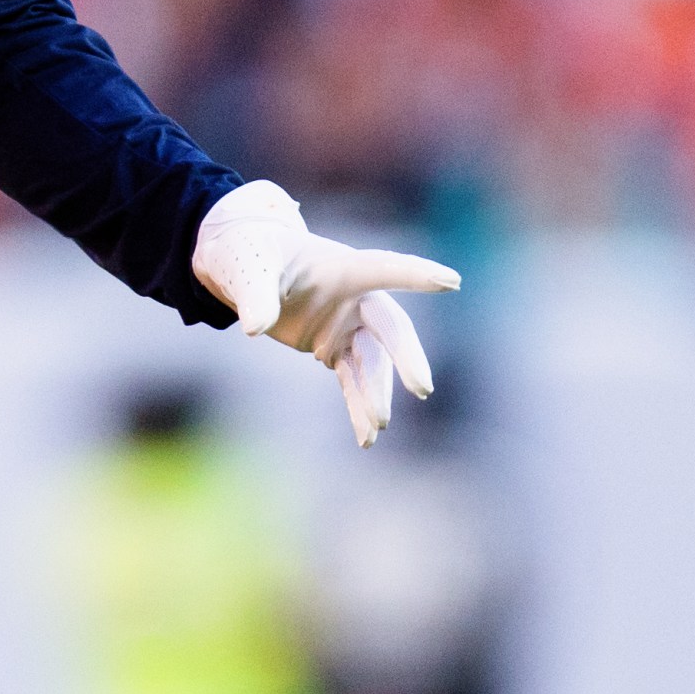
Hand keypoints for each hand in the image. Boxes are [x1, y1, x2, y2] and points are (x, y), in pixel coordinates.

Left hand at [193, 180, 460, 448]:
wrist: (243, 267)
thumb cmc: (249, 253)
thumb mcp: (248, 270)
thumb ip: (255, 295)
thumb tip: (254, 327)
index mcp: (341, 268)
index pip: (384, 268)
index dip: (415, 275)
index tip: (451, 281)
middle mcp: (353, 297)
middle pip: (389, 328)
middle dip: (406, 357)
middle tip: (422, 388)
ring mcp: (347, 325)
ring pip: (372, 362)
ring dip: (375, 394)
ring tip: (377, 427)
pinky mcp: (333, 347)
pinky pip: (352, 380)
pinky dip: (358, 407)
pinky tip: (366, 439)